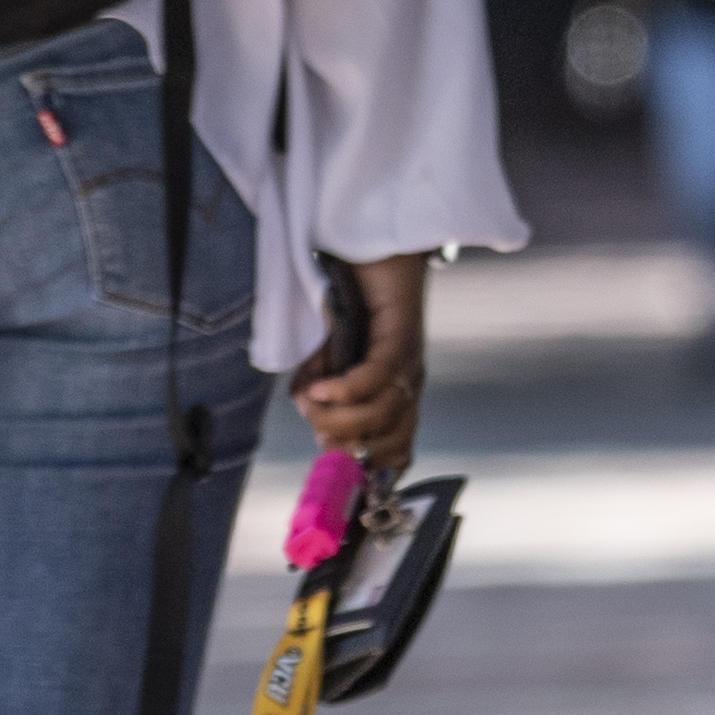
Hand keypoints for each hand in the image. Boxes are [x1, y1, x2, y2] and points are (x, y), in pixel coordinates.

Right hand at [290, 253, 428, 473]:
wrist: (376, 245)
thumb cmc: (356, 297)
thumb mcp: (329, 351)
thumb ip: (318, 382)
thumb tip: (306, 408)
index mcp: (395, 391)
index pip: (397, 449)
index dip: (368, 469)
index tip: (333, 469)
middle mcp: (408, 381)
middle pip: (387, 441)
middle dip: (344, 446)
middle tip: (314, 427)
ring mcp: (409, 360)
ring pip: (381, 413)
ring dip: (338, 417)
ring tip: (311, 404)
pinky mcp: (402, 335)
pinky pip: (377, 376)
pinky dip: (345, 388)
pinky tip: (320, 387)